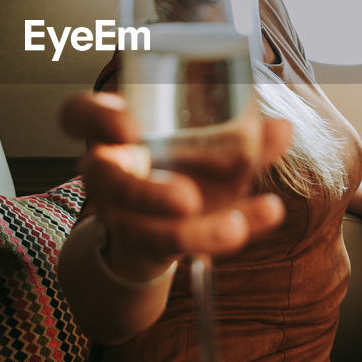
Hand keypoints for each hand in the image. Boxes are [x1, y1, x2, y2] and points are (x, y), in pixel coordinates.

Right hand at [59, 91, 290, 282]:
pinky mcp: (144, 245)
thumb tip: (281, 128)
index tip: (126, 121)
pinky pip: (176, 246)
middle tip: (188, 197)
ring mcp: (121, 215)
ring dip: (195, 231)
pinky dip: (223, 234)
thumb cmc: (175, 172)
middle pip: (103, 178)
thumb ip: (241, 138)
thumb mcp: (204, 150)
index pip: (79, 115)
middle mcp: (109, 175)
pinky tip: (267, 216)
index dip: (93, 115)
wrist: (151, 235)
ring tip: (237, 227)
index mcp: (115, 136)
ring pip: (144, 227)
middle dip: (143, 191)